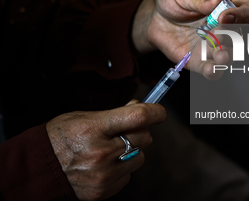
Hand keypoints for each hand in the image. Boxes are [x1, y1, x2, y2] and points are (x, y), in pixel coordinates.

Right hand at [46, 100, 165, 200]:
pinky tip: (106, 164)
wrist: (41, 168)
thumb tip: (139, 107)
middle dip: (139, 131)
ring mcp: (103, 174)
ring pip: (139, 157)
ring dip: (132, 151)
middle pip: (143, 138)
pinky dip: (123, 168)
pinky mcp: (104, 189)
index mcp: (94, 128)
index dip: (155, 112)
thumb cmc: (61, 137)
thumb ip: (114, 113)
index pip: (137, 117)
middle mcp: (100, 152)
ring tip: (112, 149)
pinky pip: (128, 175)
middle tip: (125, 130)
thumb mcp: (84, 116)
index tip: (159, 112)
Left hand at [132, 0, 248, 79]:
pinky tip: (210, 69)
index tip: (224, 17)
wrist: (154, 18)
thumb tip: (219, 0)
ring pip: (229, 56)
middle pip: (241, 36)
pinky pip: (211, 69)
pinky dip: (213, 72)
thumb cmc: (172, 0)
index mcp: (226, 6)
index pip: (248, 11)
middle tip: (217, 34)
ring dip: (226, 57)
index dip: (242, 15)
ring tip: (220, 56)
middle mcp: (224, 28)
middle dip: (231, 37)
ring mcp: (213, 45)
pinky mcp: (199, 60)